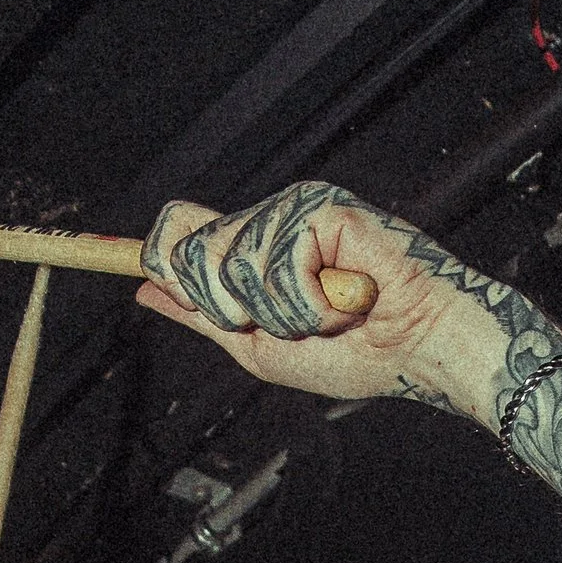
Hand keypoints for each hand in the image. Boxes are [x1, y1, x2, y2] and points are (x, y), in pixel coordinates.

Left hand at [135, 180, 513, 414]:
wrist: (418, 352)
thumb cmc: (355, 354)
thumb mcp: (258, 346)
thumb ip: (203, 315)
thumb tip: (144, 288)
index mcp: (253, 246)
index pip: (180, 228)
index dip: (158, 254)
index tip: (149, 275)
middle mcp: (269, 220)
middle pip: (193, 250)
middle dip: (231, 308)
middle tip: (288, 322)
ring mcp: (294, 209)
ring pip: (234, 263)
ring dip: (282, 314)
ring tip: (327, 314)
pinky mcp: (321, 208)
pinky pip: (279, 265)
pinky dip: (312, 305)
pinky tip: (348, 299)